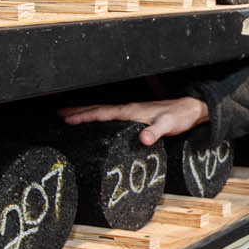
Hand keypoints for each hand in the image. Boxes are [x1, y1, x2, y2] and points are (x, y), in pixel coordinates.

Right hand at [56, 96, 206, 145]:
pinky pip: (111, 115)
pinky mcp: (135, 115)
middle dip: (77, 112)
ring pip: (102, 111)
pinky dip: (98, 116)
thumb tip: (143, 139)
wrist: (190, 110)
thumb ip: (156, 131)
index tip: (66, 119)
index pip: (102, 114)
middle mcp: (128, 109)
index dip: (84, 116)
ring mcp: (131, 111)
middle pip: (97, 110)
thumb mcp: (169, 125)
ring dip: (85, 112)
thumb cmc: (179, 116)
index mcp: (131, 111)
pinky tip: (95, 121)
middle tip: (58, 114)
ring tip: (67, 114)